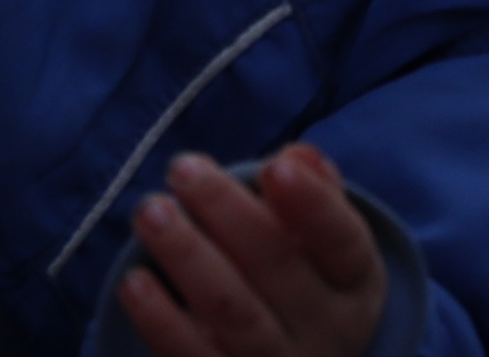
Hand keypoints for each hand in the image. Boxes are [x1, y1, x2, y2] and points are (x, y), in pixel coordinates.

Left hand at [116, 147, 381, 356]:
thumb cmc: (301, 278)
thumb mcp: (321, 239)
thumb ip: (313, 190)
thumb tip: (297, 157)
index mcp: (354, 285)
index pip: (342, 241)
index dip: (312, 205)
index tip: (273, 167)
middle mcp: (326, 332)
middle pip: (277, 267)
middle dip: (226, 211)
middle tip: (182, 167)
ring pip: (233, 313)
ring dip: (188, 256)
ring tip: (151, 211)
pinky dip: (161, 321)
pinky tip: (134, 282)